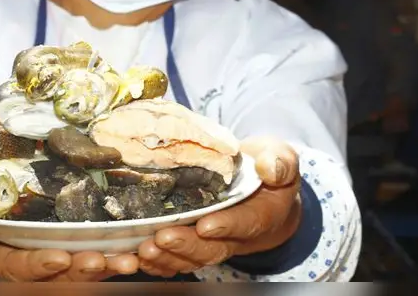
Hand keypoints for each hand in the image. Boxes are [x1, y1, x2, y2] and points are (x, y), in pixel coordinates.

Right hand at [0, 197, 139, 281]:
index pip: (15, 266)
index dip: (37, 266)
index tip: (60, 259)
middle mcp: (19, 257)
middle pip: (53, 275)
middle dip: (81, 271)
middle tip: (109, 262)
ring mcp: (42, 249)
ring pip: (75, 266)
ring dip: (103, 265)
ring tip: (130, 260)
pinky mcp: (61, 237)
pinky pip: (87, 248)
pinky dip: (110, 249)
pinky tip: (136, 245)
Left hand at [137, 137, 301, 277]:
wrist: (261, 189)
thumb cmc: (267, 168)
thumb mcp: (280, 156)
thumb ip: (279, 162)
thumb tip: (269, 168)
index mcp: (261, 214)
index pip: (245, 223)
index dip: (226, 226)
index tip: (206, 225)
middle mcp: (236, 235)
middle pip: (212, 248)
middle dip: (186, 245)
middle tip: (162, 237)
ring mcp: (214, 242)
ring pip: (192, 258)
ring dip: (167, 257)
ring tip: (145, 249)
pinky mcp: (195, 243)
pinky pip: (177, 259)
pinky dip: (159, 262)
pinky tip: (138, 257)